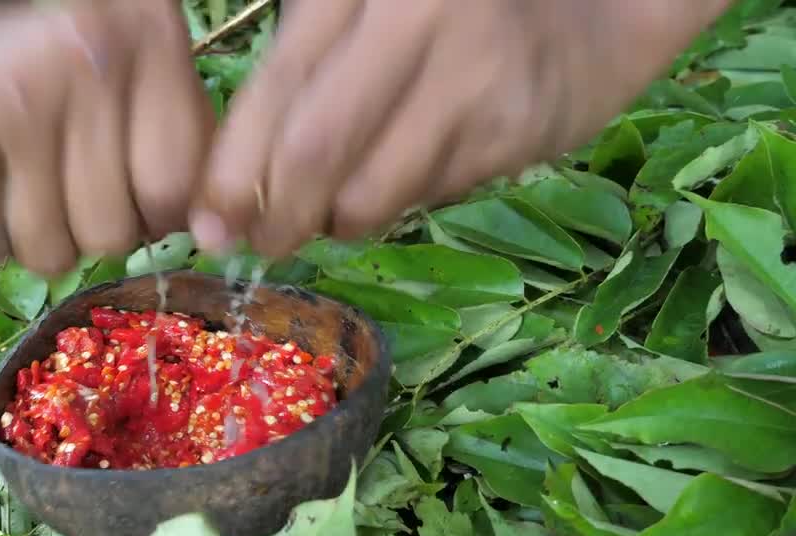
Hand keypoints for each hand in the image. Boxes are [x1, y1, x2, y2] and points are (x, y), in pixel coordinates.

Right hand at [0, 0, 212, 275]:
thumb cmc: (43, 79)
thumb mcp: (133, 79)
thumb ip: (182, 145)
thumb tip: (213, 236)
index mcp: (148, 34)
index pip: (178, 189)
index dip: (154, 216)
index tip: (130, 196)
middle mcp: (86, 59)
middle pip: (112, 233)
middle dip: (88, 230)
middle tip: (60, 185)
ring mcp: (15, 95)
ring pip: (50, 252)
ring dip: (35, 237)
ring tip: (17, 181)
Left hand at [191, 0, 733, 257]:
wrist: (593, 9)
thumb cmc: (451, 14)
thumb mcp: (366, 15)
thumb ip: (303, 75)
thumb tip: (232, 187)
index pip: (275, 87)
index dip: (231, 168)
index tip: (206, 223)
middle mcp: (410, 15)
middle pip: (312, 149)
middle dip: (272, 215)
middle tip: (256, 247)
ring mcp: (466, 70)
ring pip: (366, 190)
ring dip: (331, 224)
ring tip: (324, 218)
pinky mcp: (508, 125)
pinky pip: (421, 198)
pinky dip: (390, 211)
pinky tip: (394, 186)